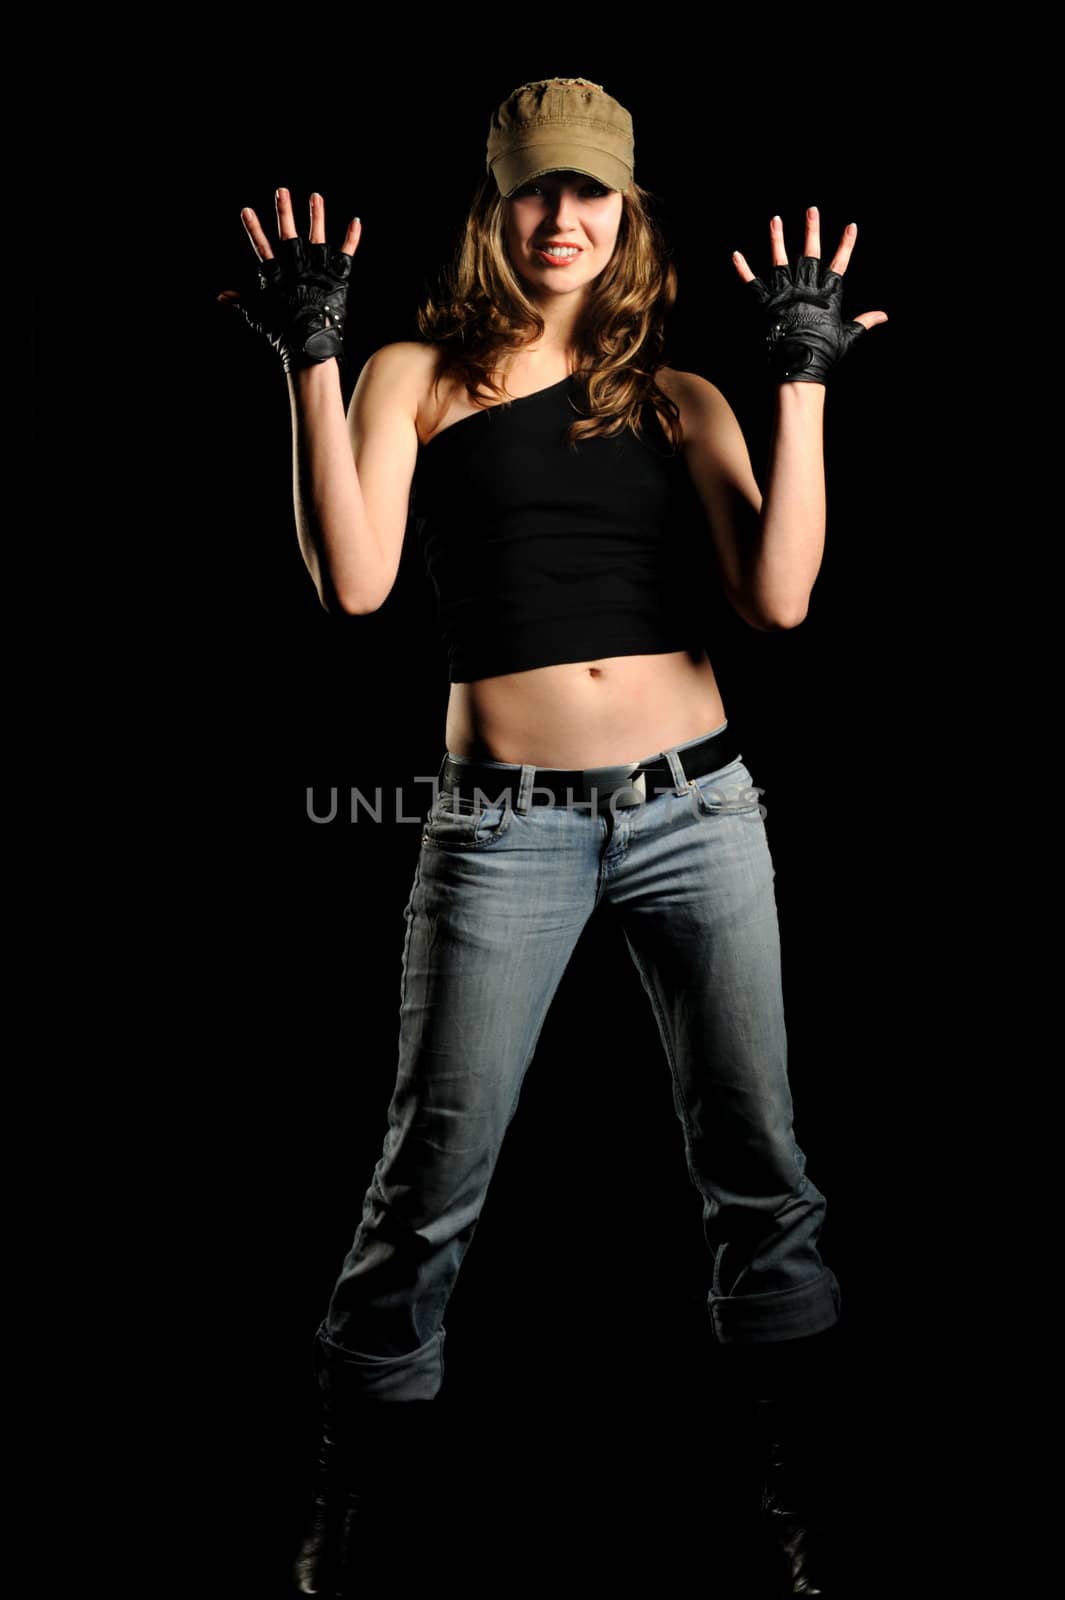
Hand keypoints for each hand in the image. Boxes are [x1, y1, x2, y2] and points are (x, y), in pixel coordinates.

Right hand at [217, 189, 361, 373]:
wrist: (309, 347)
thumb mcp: (258, 315)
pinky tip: (355, 220)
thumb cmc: (281, 334)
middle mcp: (297, 269)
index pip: (262, 248)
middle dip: (284, 212)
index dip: (254, 230)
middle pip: (289, 235)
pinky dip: (352, 238)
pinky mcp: (338, 278)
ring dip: (316, 216)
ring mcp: (317, 272)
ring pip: (317, 238)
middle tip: (281, 191)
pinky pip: (346, 254)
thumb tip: (222, 296)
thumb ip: (240, 301)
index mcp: (277, 276)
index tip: (247, 210)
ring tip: (316, 196)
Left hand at [732, 208, 886, 384]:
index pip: (839, 264)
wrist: (799, 369)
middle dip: (812, 230)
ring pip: (781, 261)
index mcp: (827, 296)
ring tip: (775, 219)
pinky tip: (736, 254)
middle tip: (812, 210)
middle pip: (810, 254)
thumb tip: (884, 315)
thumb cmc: (825, 355)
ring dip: (777, 239)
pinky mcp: (766, 305)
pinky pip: (752, 284)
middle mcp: (806, 290)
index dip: (846, 245)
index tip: (851, 226)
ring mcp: (785, 295)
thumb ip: (864, 321)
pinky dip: (743, 270)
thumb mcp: (848, 337)